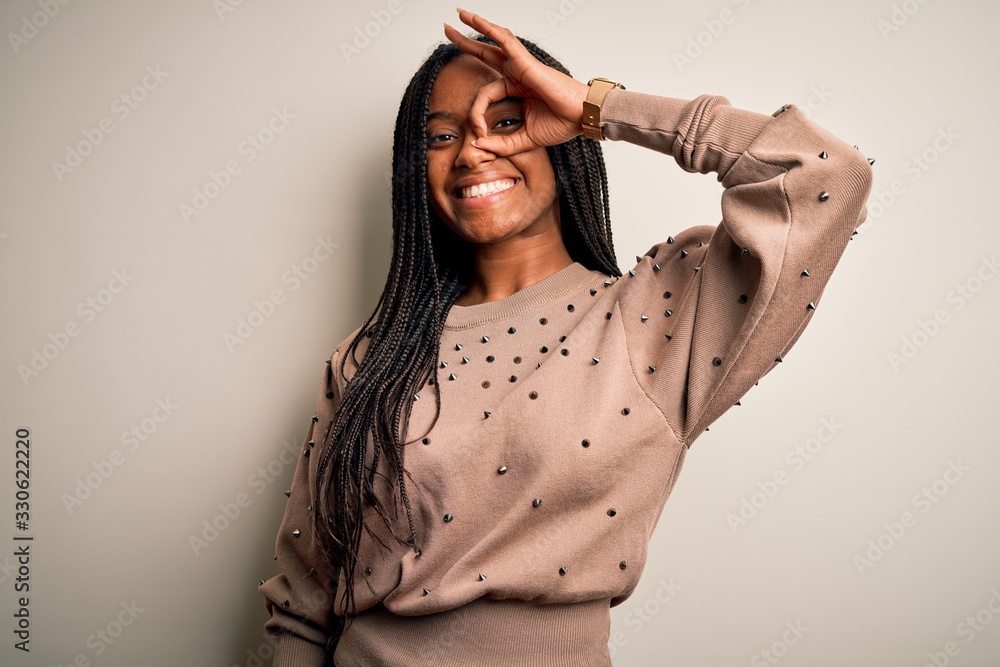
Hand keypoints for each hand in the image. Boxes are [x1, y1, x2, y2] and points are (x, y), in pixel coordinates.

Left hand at [443, 9, 589, 154]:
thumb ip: (501, 144)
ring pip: (493, 43)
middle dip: (465, 43)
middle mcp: (517, 74)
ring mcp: (521, 65)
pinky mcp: (525, 62)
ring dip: (475, 27)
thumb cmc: (560, 124)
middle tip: (448, 31)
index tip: (479, 134)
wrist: (581, 118)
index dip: (476, 115)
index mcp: (516, 89)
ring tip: (459, 15)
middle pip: (485, 55)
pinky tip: (475, 20)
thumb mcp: (524, 139)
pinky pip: (504, 41)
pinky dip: (489, 30)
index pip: (485, 96)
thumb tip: (478, 146)